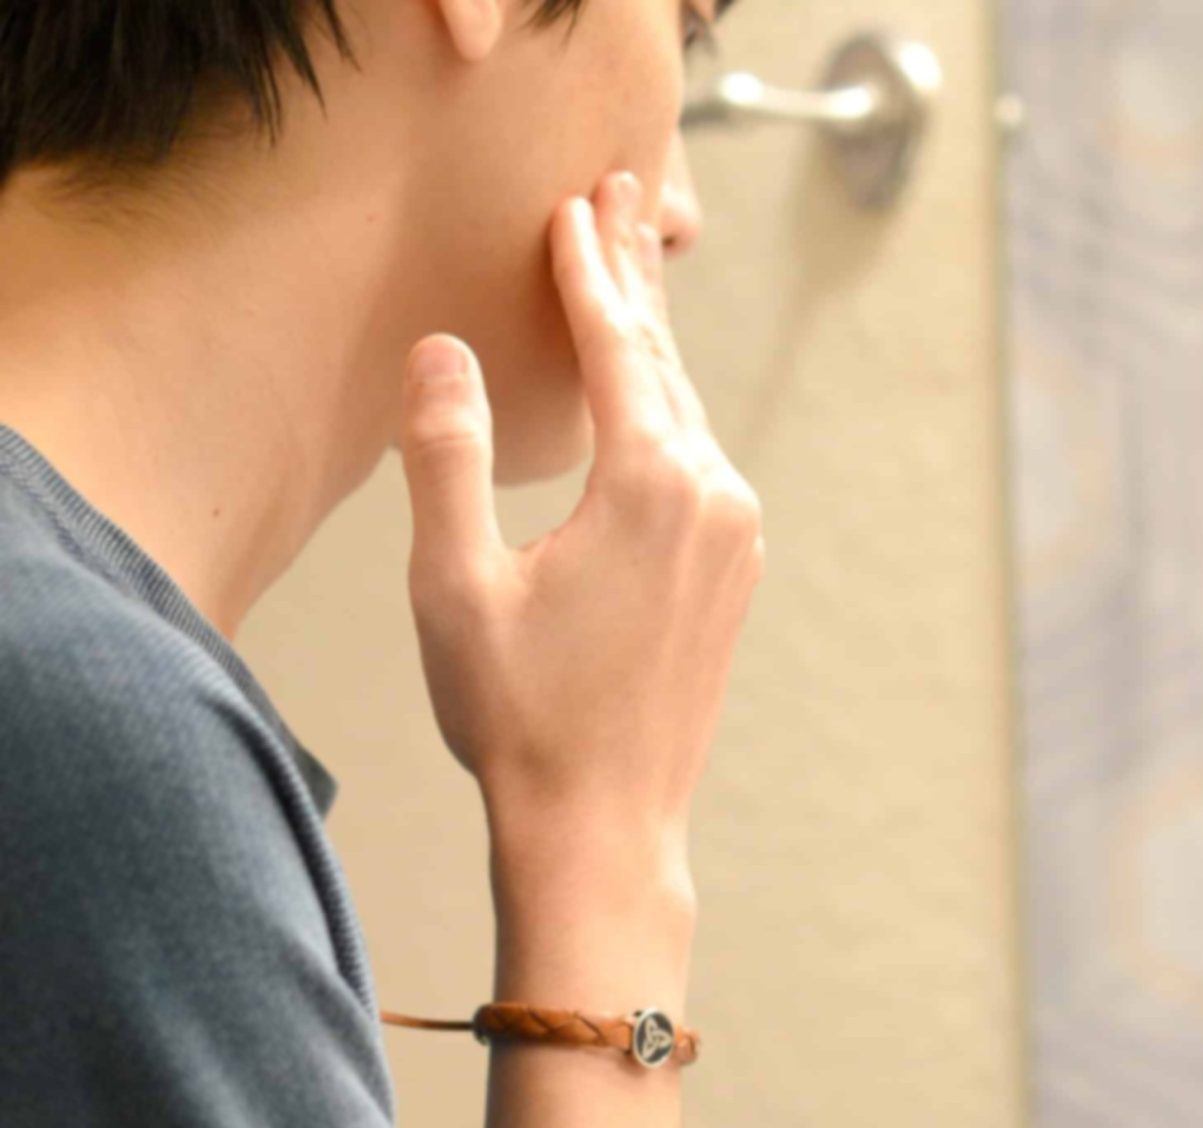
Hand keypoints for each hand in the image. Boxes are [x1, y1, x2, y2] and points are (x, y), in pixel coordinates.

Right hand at [397, 169, 763, 898]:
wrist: (602, 828)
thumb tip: (441, 352)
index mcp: (651, 486)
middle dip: (633, 279)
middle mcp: (714, 499)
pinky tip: (652, 395)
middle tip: (616, 198)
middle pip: (664, 363)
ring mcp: (735, 540)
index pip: (616, 344)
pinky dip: (669, 409)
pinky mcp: (733, 577)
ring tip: (631, 272)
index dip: (585, 270)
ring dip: (652, 343)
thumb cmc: (521, 718)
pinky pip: (701, 462)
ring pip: (687, 412)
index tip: (570, 206)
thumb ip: (446, 455)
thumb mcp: (455, 583)